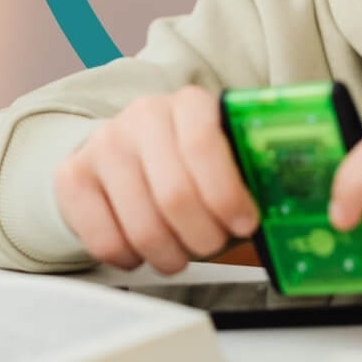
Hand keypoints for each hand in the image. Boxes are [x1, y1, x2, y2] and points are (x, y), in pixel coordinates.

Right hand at [52, 85, 258, 273]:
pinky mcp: (71, 176)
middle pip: (175, 195)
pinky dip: (131, 258)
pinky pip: (104, 241)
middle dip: (203, 237)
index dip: (227, 194)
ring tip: (181, 252)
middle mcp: (142, 116)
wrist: (127, 152)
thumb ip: (252, 172)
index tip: (245, 223)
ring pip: (142, 227)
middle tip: (212, 244)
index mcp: (188, 104)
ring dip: (170, 255)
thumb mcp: (226, 154)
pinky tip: (142, 248)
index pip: (203, 144)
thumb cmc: (189, 163)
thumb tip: (289, 207)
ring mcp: (103, 144)